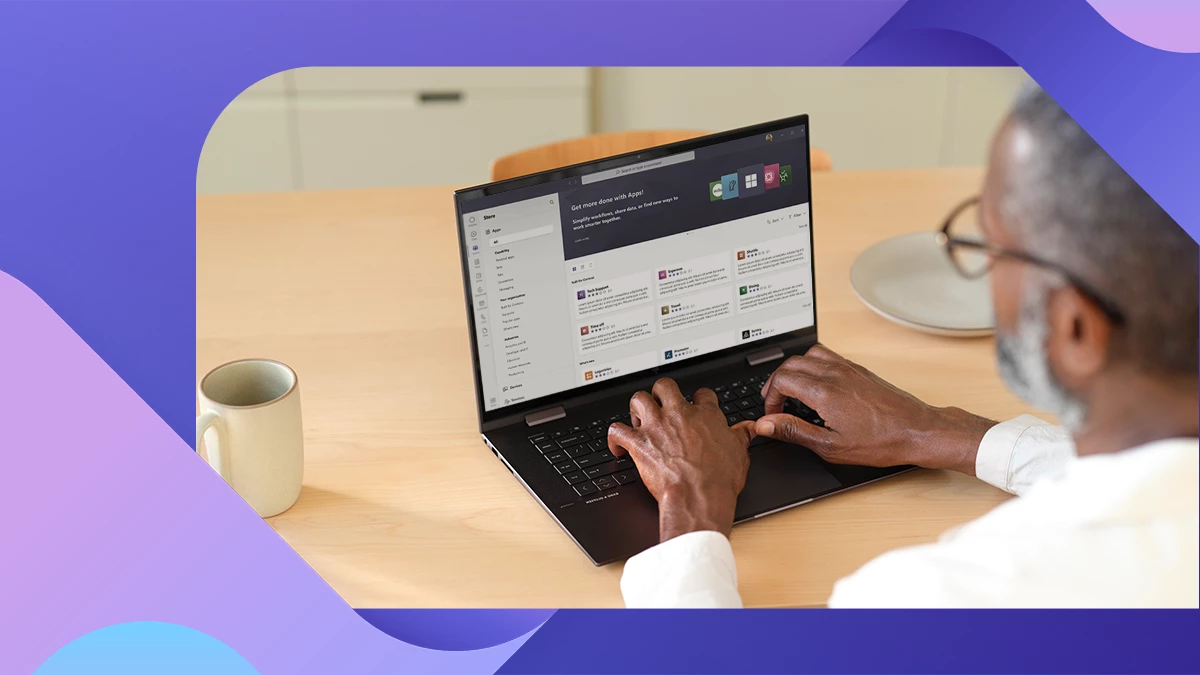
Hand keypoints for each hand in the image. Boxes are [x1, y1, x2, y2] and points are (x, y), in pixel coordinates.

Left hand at [607, 378, 756, 540]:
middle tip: (662, 405)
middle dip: (662, 393)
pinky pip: (616, 430)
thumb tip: (748, 428)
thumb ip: (740, 436)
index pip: (702, 394)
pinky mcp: (639, 444)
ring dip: (637, 408)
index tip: (696, 405)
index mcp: (705, 416)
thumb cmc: (719, 480)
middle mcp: (679, 415)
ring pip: (639, 399)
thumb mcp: (739, 454)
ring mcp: (656, 427)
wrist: (699, 497)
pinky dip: (614, 437)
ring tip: (639, 419)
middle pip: (665, 386)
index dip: (699, 398)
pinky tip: (618, 445)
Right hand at [756, 345, 995, 473]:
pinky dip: (813, 366)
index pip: (781, 380)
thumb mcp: (830, 446)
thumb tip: (766, 424)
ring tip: (793, 391)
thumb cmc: (880, 442)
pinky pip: (827, 356)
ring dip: (794, 370)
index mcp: (824, 392)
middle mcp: (835, 373)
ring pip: (808, 354)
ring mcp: (848, 368)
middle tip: (776, 403)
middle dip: (776, 382)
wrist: (917, 431)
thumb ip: (794, 431)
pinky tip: (817, 385)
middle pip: (790, 364)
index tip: (773, 415)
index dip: (769, 398)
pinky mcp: (859, 369)